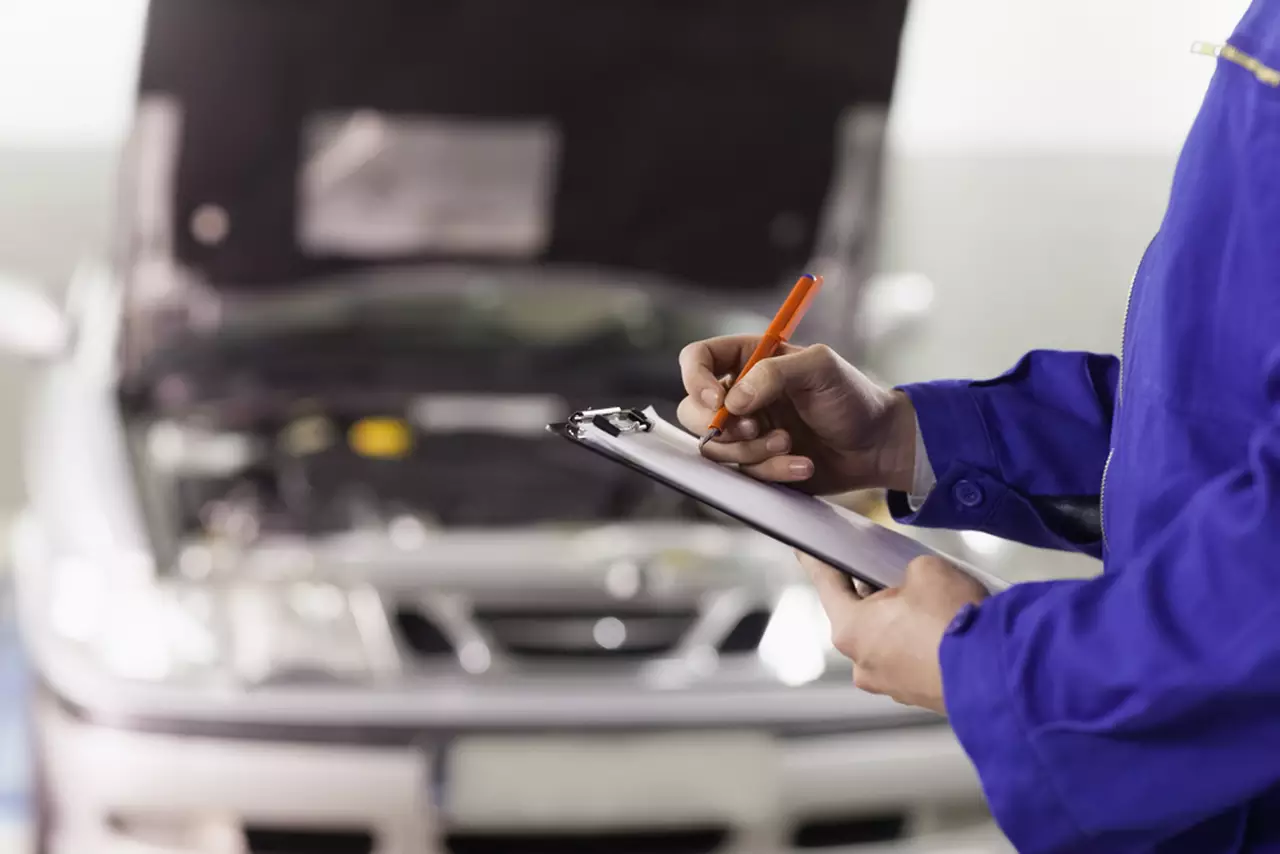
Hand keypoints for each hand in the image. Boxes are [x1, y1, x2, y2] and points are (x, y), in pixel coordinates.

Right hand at [677, 336, 917, 493]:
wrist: (877, 445)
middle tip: (754, 428)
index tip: (718, 402)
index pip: (697, 359)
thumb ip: (773, 373)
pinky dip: (773, 472)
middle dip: (722, 427)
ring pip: (715, 449)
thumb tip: (732, 401)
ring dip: (751, 452)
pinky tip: (802, 464)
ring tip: (789, 444)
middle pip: (692, 411)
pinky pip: (743, 475)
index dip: (696, 380)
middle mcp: (740, 395)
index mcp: (749, 360)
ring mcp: (746, 432)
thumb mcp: (820, 369)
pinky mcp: (756, 464)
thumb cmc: (852, 397)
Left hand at [797, 552, 988, 713]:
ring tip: (931, 602)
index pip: (827, 584)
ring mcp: (889, 685)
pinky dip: (921, 644)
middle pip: (858, 616)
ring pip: (886, 641)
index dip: (818, 561)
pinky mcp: (917, 696)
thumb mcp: (926, 569)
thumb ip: (906, 571)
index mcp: (850, 629)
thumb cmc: (954, 620)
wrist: (999, 673)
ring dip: (901, 622)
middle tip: (893, 572)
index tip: (806, 551)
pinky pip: (910, 660)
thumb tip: (912, 583)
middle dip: (874, 593)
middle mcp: (862, 663)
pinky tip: (944, 628)